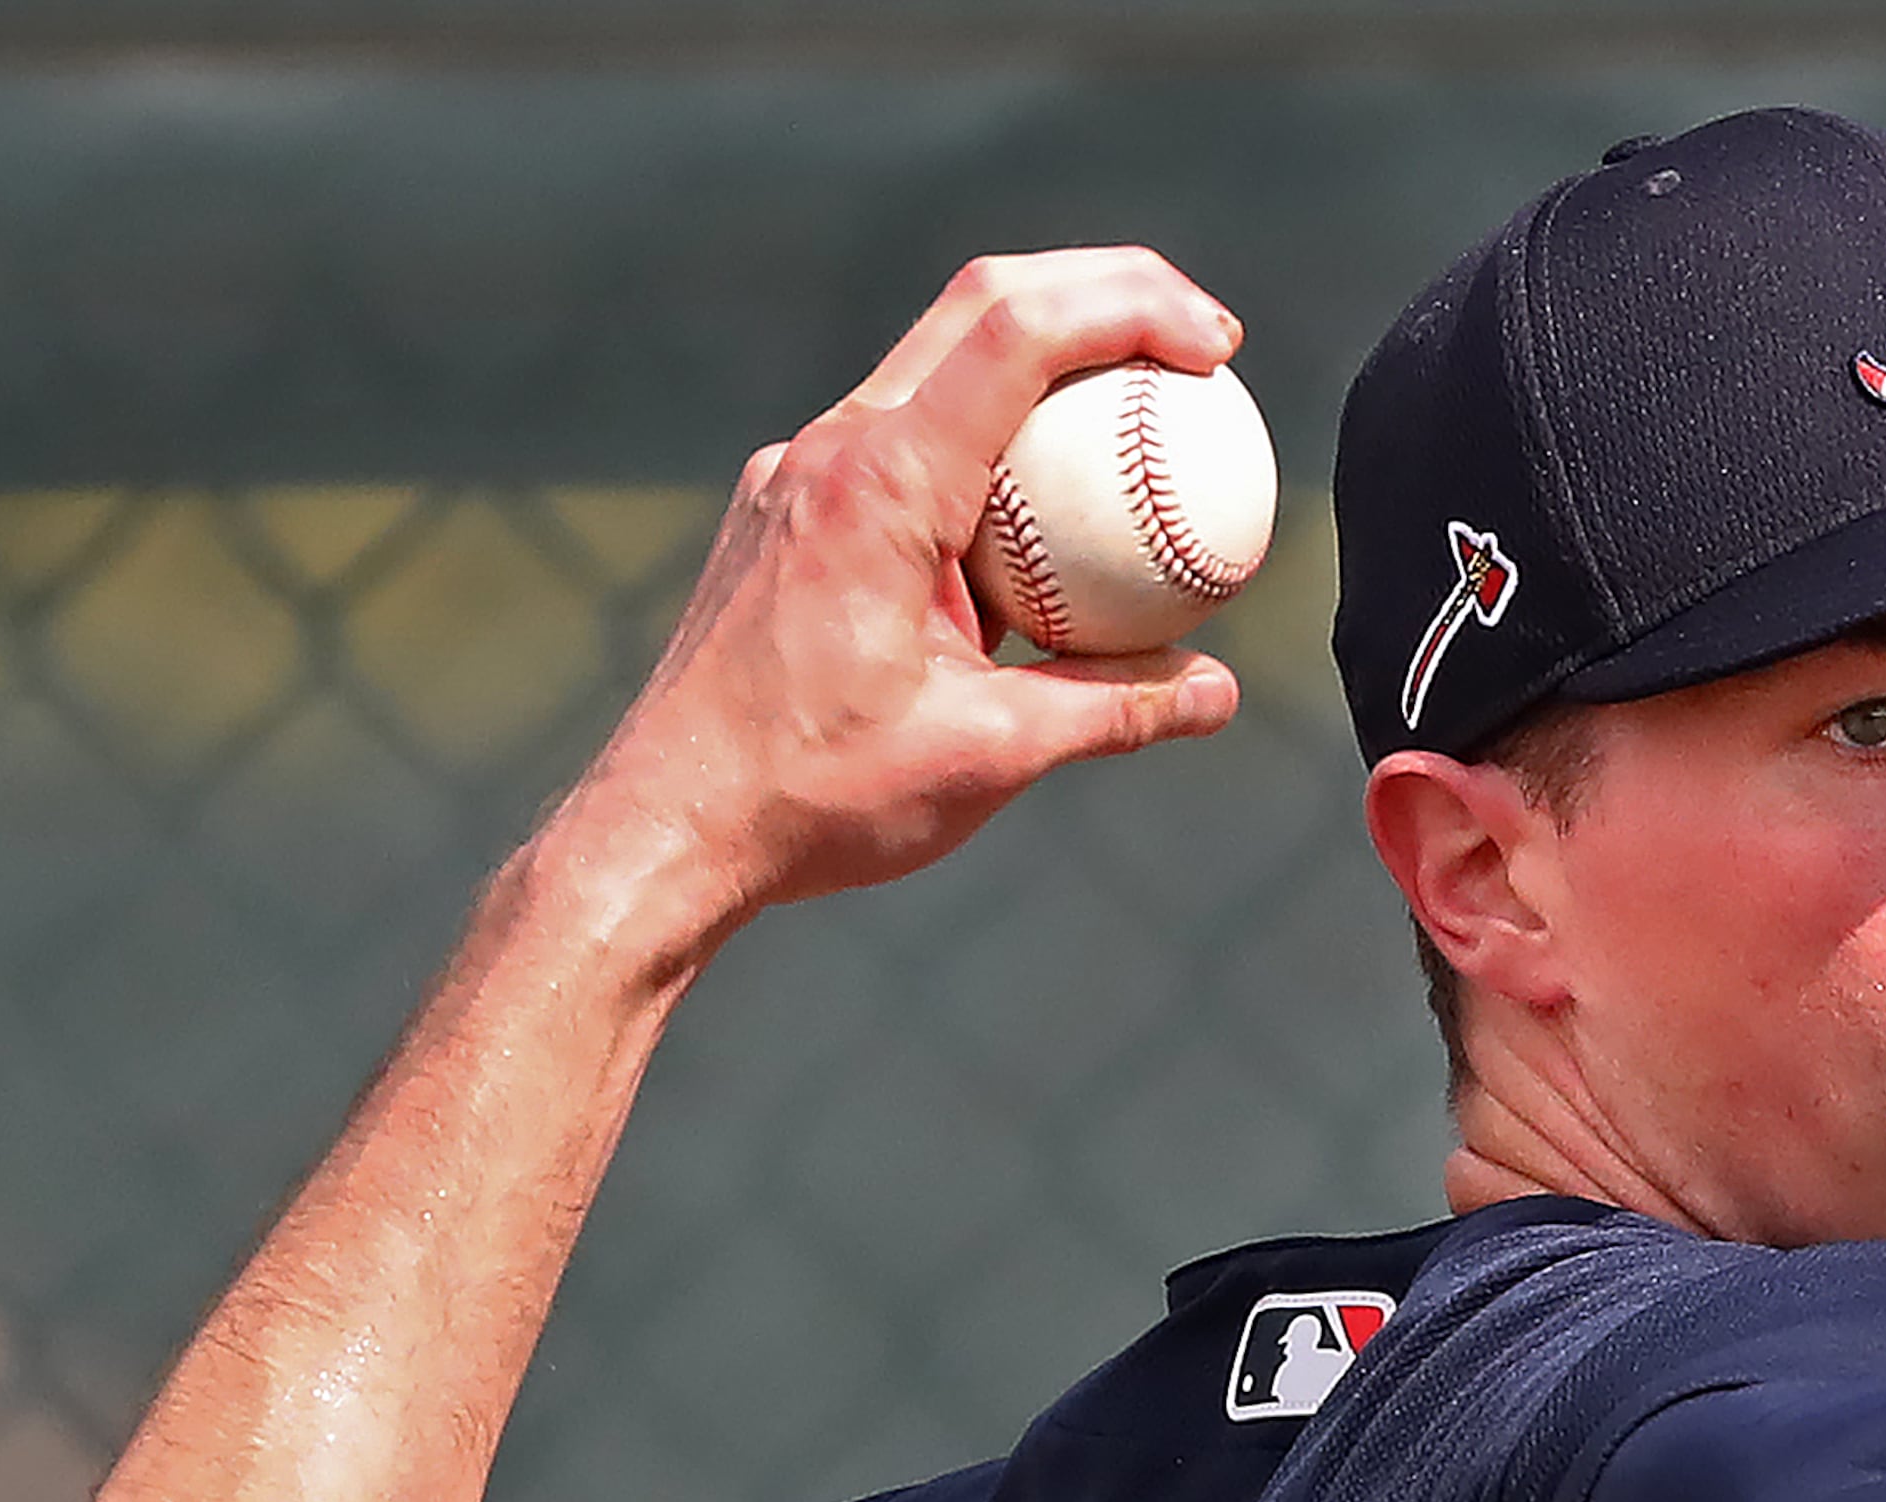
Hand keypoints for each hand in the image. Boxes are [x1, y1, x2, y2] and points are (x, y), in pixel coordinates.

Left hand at [542, 246, 1249, 961]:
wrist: (668, 826)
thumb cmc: (814, 797)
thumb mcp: (989, 756)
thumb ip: (1113, 710)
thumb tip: (1218, 690)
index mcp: (880, 487)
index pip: (1019, 333)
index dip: (1132, 307)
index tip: (1214, 349)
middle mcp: (831, 452)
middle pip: (980, 306)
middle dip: (1103, 292)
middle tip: (1200, 343)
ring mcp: (800, 475)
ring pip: (937, 365)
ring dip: (1044, 362)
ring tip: (1137, 412)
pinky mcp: (789, 512)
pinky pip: (904, 440)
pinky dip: (989, 443)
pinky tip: (1040, 516)